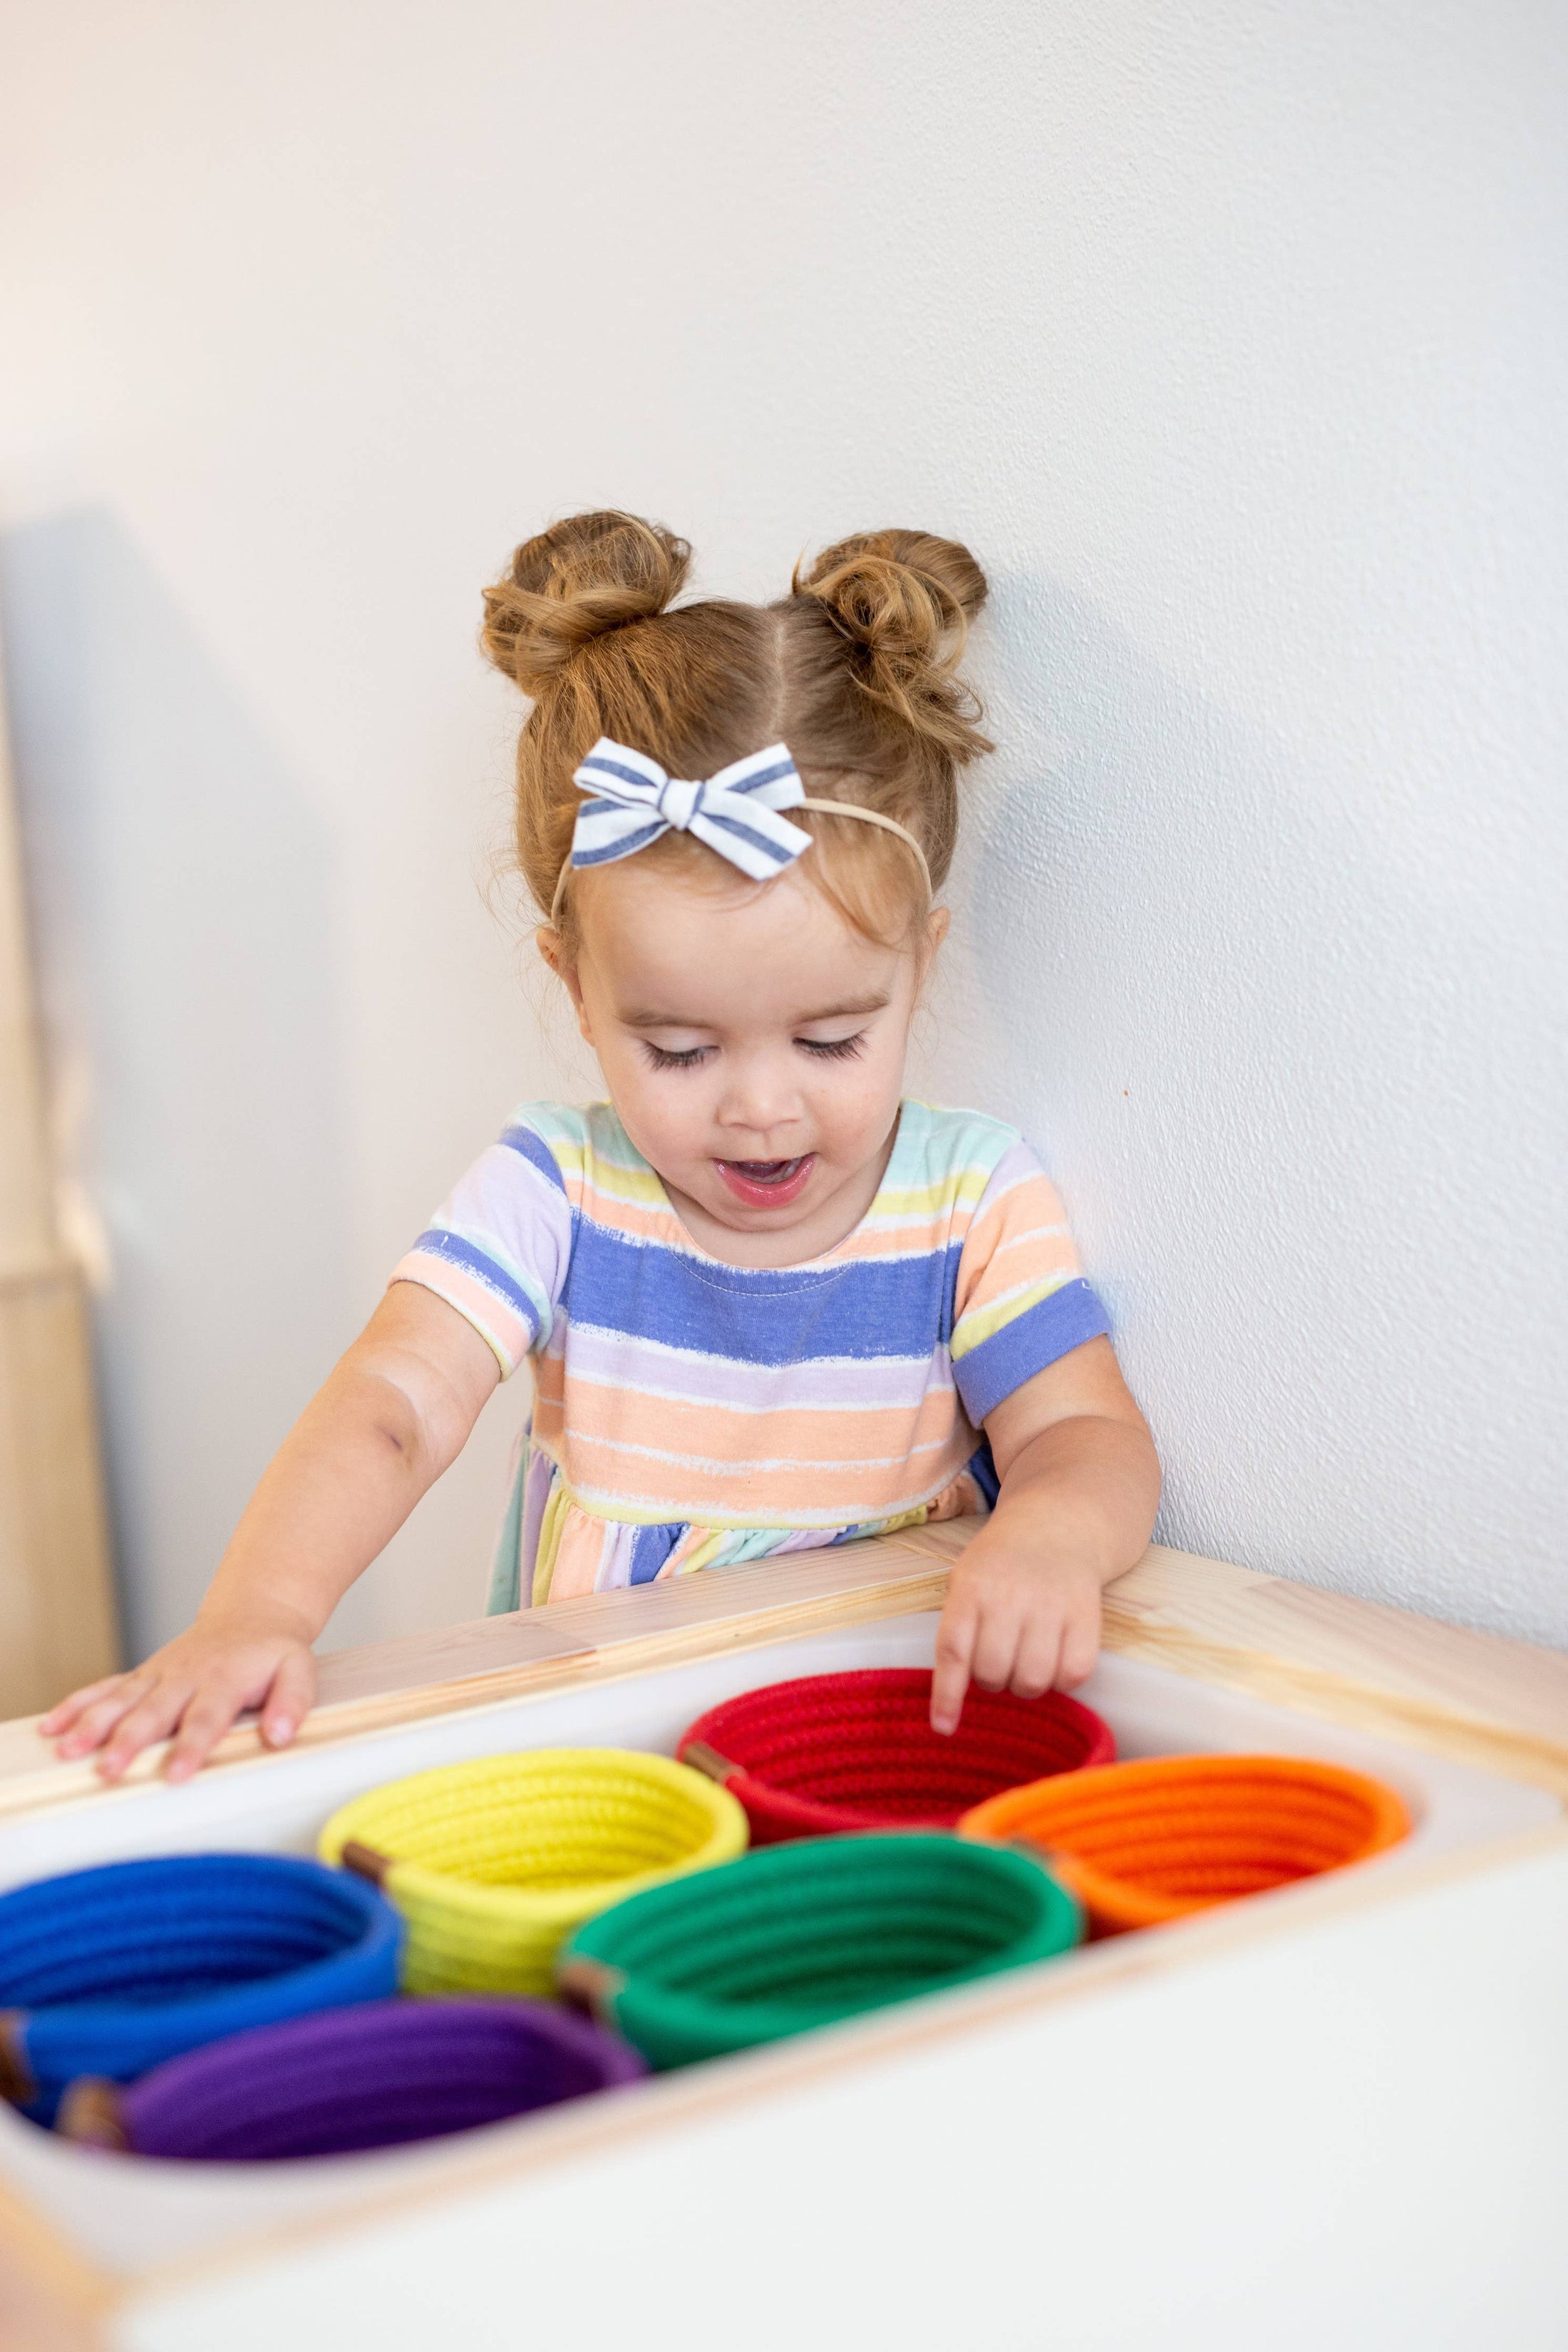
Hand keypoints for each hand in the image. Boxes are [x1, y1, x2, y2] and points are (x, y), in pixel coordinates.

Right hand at [39, 1610, 317, 1783]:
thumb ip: (293, 1702)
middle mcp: (186, 1676)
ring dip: (93, 1725)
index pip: (207, 1717)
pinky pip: (105, 1688)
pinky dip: (78, 1705)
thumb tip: (281, 1734)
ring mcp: (158, 1675)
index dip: (192, 1746)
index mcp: (225, 1678)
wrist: (251, 1615)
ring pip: (121, 1700)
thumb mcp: (298, 1669)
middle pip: (154, 1712)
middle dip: (128, 1741)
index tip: (176, 1774)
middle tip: (108, 1769)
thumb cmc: (272, 1651)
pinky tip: (54, 1727)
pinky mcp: (142, 1675)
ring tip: (68, 1750)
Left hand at [930, 1529, 1102, 1734]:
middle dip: (991, 1682)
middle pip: (992, 1672)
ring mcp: (1050, 1604)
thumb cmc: (1001, 1564)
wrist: (1057, 1525)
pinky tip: (1056, 1661)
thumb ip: (957, 1628)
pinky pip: (1074, 1674)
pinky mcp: (1087, 1614)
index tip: (944, 1727)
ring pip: (1033, 1680)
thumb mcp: (966, 1579)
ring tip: (1025, 1663)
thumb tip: (952, 1696)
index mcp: (972, 1586)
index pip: (953, 1649)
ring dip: (1025, 1686)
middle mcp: (1010, 1595)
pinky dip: (1063, 1682)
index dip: (947, 1694)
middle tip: (997, 1665)